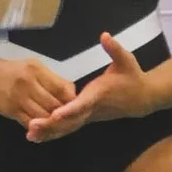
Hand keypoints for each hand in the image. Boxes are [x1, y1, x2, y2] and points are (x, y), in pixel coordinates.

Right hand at [0, 55, 71, 129]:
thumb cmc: (15, 70)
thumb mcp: (34, 66)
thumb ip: (52, 79)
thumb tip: (71, 92)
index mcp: (36, 70)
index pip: (60, 88)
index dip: (70, 100)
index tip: (75, 105)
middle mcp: (28, 84)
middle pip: (53, 105)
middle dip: (63, 114)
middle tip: (69, 119)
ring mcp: (19, 98)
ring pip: (42, 116)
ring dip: (51, 122)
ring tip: (57, 124)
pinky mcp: (12, 111)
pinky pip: (29, 123)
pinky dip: (38, 127)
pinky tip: (42, 127)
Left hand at [26, 32, 152, 141]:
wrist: (141, 98)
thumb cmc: (132, 76)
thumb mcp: (126, 59)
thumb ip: (114, 48)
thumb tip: (105, 35)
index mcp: (99, 94)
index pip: (82, 104)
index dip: (69, 109)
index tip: (54, 115)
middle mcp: (92, 108)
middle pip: (70, 120)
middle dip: (51, 125)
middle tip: (32, 127)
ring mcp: (89, 116)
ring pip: (68, 127)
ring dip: (50, 132)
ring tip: (30, 135)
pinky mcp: (86, 118)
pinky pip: (69, 127)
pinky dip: (55, 132)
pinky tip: (39, 136)